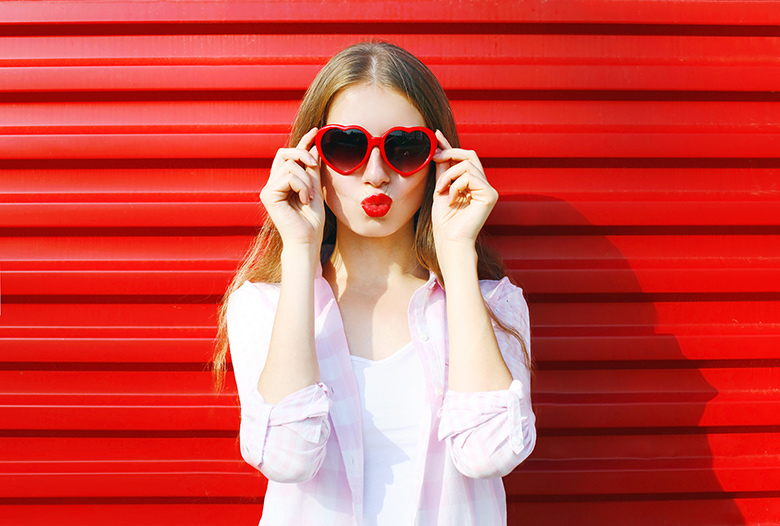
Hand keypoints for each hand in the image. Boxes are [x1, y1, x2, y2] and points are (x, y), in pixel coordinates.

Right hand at [260, 127, 325, 248]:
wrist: (307, 240)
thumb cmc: (312, 220)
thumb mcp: (316, 189)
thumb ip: (312, 169)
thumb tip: (314, 147)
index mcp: (283, 182)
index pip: (289, 155)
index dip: (302, 142)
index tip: (315, 131)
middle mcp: (272, 183)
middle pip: (284, 153)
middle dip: (302, 154)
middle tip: (314, 166)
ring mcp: (268, 189)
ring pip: (290, 165)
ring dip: (306, 179)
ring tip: (309, 196)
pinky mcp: (268, 195)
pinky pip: (288, 177)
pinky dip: (302, 186)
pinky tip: (304, 200)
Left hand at [431, 130, 497, 252]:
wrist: (449, 241)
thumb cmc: (444, 221)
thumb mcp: (440, 189)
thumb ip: (442, 169)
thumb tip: (439, 148)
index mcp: (472, 184)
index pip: (463, 158)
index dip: (449, 145)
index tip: (436, 135)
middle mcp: (483, 185)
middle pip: (470, 154)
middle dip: (449, 152)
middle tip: (434, 157)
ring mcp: (488, 190)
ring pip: (467, 164)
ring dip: (448, 175)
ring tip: (440, 191)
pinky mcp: (490, 195)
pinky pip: (470, 177)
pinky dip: (455, 186)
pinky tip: (451, 200)